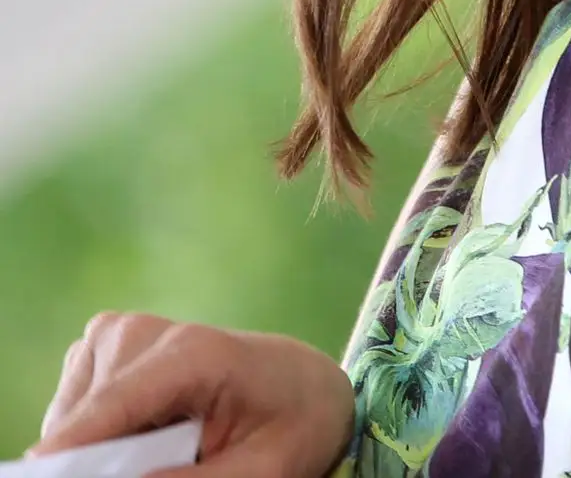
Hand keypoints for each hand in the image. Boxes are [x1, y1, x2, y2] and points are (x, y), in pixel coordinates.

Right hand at [28, 312, 355, 476]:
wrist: (304, 384)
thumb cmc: (291, 424)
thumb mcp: (265, 469)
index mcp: (199, 354)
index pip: (118, 400)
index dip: (75, 438)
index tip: (40, 468)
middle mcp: (154, 333)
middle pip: (89, 409)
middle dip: (95, 455)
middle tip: (158, 462)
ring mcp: (127, 333)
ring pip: (73, 409)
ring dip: (97, 442)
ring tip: (163, 445)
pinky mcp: (111, 344)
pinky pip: (75, 404)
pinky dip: (95, 428)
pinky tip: (142, 433)